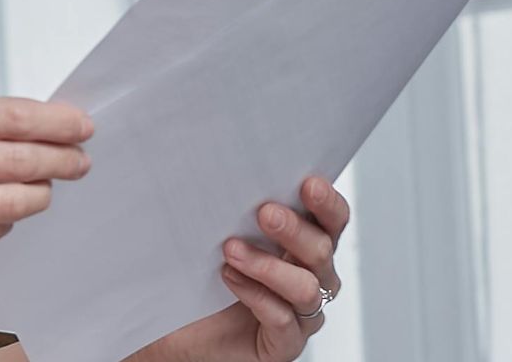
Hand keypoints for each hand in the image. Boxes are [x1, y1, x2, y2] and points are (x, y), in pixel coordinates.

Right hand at [0, 87, 93, 278]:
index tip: (80, 125)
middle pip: (11, 158)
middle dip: (57, 161)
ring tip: (45, 192)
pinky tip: (1, 216)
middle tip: (81, 161)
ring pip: (1, 203)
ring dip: (35, 197)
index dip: (50, 122)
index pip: (1, 115)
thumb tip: (21, 130)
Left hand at [123, 175, 351, 361]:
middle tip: (264, 212)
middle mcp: (310, 278)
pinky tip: (230, 278)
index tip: (308, 184)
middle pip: (322, 250)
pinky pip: (284, 322)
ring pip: (305, 287)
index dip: (327, 203)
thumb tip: (225, 167)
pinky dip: (257, 296)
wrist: (179, 327)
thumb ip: (234, 207)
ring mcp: (300, 314)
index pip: (333, 221)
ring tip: (231, 249)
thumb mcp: (219, 232)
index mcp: (304, 245)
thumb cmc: (201, 277)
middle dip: (294, 229)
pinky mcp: (283, 343)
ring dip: (268, 265)